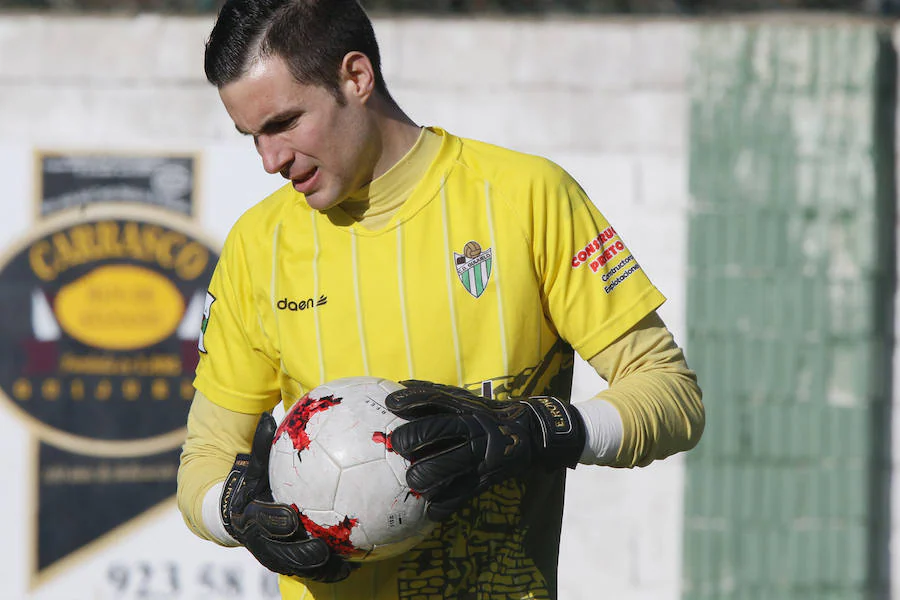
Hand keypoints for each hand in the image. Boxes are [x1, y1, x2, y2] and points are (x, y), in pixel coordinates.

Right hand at [221, 413, 353, 581]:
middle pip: (279, 552)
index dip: (275, 520)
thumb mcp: (253, 464)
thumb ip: (260, 444)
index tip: (292, 518)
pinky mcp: (284, 561)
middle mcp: (259, 539)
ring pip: (294, 567)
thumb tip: (266, 416)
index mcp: (250, 516)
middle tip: (323, 548)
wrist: (231, 512)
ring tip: (344, 567)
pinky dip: (327, 571)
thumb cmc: (250, 482)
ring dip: (318, 569)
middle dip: (300, 553)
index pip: (263, 520)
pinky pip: (306, 570)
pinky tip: (351, 567)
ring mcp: (271, 553)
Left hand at [385, 380, 585, 520]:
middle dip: (413, 438)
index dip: (412, 400)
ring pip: (449, 464)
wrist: (530, 434)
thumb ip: (435, 394)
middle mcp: (473, 428)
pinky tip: (430, 509)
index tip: (390, 405)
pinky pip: (463, 493)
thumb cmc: (487, 415)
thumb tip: (400, 385)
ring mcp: (481, 454)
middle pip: (439, 430)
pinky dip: (444, 503)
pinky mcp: (486, 478)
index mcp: (466, 407)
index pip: (436, 399)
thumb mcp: (465, 400)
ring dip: (426, 474)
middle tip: (396, 446)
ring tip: (412, 480)